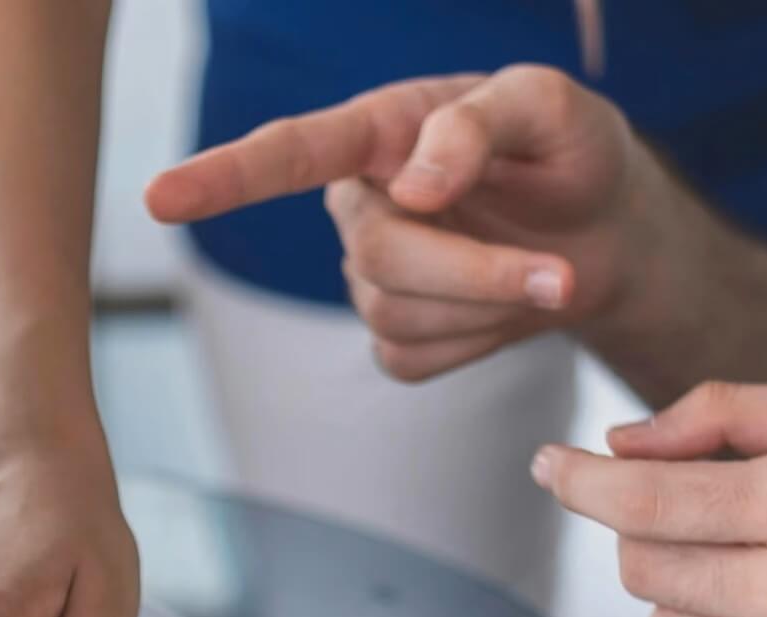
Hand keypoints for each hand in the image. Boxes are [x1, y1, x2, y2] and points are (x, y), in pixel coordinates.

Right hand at [146, 66, 657, 380]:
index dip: (221, 178)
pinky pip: (413, 360)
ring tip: (548, 273)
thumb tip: (413, 187)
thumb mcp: (550, 107)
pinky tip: (505, 309)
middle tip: (560, 275)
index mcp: (379, 131)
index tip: (158, 199)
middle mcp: (359, 202)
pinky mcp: (396, 336)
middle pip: (377, 257)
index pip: (287, 154)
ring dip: (489, 305)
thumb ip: (479, 124)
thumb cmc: (570, 151)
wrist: (608, 232)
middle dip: (474, 273)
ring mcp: (371, 275)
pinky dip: (478, 343)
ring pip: (396, 315)